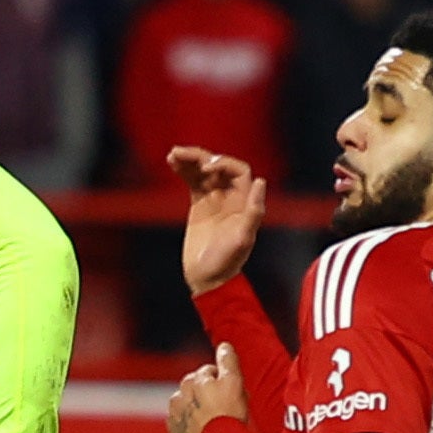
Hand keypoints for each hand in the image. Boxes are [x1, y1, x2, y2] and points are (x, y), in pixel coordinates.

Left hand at [165, 343, 248, 432]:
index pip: (210, 373)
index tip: (233, 394)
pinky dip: (192, 425)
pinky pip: (184, 424)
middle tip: (226, 409)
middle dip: (209, 394)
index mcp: (193, 380)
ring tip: (215, 422)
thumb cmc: (228, 415)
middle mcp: (179, 394)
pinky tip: (206, 432)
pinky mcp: (174, 432)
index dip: (224, 382)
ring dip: (199, 410)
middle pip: (197, 389)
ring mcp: (174, 414)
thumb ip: (228, 361)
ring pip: (189, 406)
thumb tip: (224, 345)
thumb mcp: (234, 383)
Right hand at [166, 147, 264, 295]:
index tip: (205, 168)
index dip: (223, 164)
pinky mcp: (199, 205)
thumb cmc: (227, 262)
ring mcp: (214, 199)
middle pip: (218, 166)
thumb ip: (253, 211)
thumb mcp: (242, 238)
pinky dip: (184, 171)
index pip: (237, 170)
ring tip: (173, 154)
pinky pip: (192, 181)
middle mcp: (231, 197)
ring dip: (190, 160)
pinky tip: (172, 162)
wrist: (208, 278)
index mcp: (244, 201)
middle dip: (201, 157)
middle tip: (181, 154)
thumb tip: (260, 181)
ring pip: (203, 171)